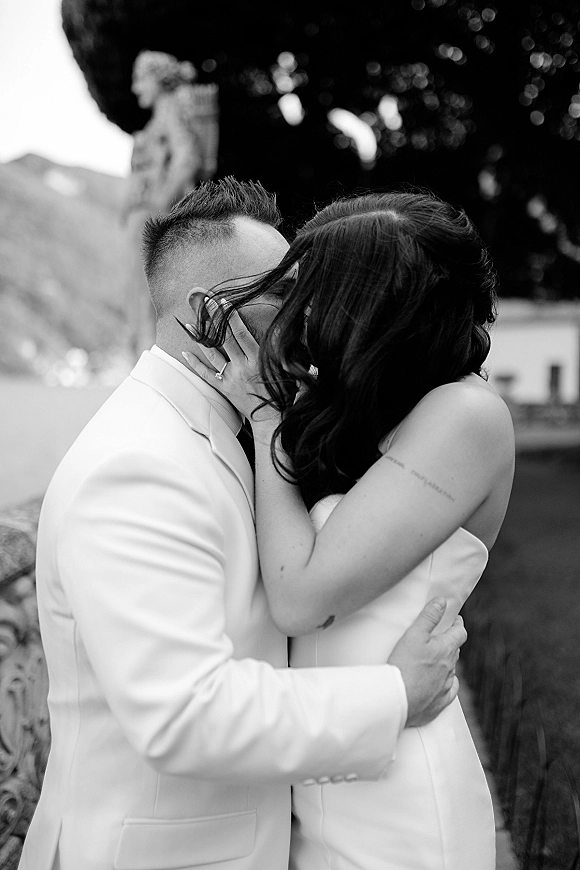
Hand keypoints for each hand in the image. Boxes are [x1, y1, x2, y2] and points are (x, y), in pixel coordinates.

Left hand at [181, 304, 275, 423]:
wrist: (271, 418)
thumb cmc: (282, 391)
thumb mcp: (285, 367)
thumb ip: (279, 348)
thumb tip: (279, 329)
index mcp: (257, 359)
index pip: (240, 333)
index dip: (230, 316)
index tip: (223, 302)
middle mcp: (242, 367)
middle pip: (225, 338)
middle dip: (214, 319)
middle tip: (204, 303)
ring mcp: (230, 378)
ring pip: (212, 354)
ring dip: (200, 338)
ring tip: (190, 324)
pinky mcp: (224, 388)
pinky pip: (206, 375)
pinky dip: (195, 364)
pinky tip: (185, 353)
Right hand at [387, 598, 465, 727]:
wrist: (397, 698)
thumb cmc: (404, 664)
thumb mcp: (414, 634)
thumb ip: (429, 616)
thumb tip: (442, 602)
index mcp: (446, 649)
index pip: (460, 633)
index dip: (458, 624)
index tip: (455, 620)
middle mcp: (450, 668)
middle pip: (455, 650)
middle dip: (450, 642)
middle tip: (441, 636)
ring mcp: (445, 686)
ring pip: (451, 670)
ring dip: (446, 662)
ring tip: (435, 658)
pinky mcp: (439, 702)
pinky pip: (449, 690)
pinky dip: (446, 683)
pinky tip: (441, 682)